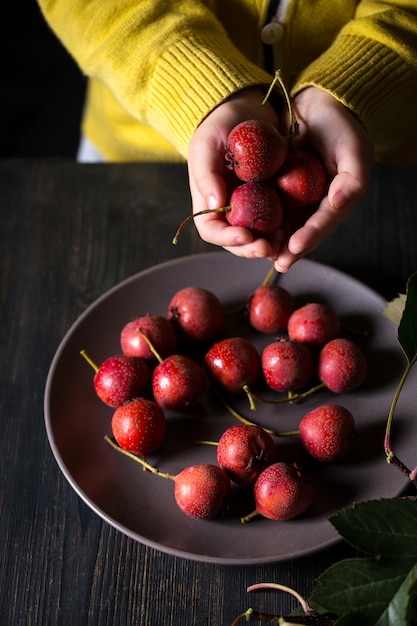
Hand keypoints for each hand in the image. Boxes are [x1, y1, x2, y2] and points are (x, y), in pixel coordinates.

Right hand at [187, 87, 282, 259]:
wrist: (249, 107)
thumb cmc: (220, 124)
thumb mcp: (207, 143)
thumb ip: (205, 173)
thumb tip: (213, 206)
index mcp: (209, 201)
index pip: (212, 230)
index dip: (227, 238)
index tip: (245, 235)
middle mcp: (230, 209)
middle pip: (238, 241)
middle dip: (252, 248)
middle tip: (268, 248)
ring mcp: (253, 206)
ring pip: (260, 236)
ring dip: (271, 244)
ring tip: (284, 244)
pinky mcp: (274, 199)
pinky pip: (280, 219)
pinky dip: (287, 228)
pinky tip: (298, 230)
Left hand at [274, 86, 373, 271]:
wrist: (316, 104)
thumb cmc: (340, 126)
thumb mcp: (353, 149)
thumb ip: (352, 179)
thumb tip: (338, 203)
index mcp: (339, 202)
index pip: (323, 224)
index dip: (309, 237)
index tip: (294, 248)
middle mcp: (316, 207)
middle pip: (301, 233)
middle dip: (287, 249)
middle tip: (274, 260)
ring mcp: (296, 200)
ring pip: (282, 226)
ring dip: (270, 240)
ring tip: (258, 250)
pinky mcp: (278, 191)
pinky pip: (267, 209)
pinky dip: (258, 219)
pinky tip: (245, 228)